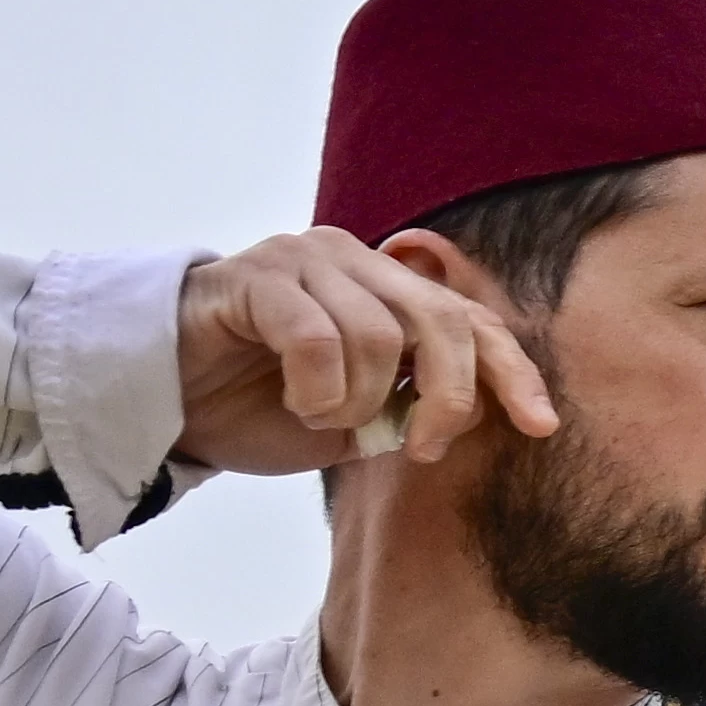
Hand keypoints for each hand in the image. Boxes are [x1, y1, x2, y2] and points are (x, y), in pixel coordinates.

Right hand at [174, 228, 556, 476]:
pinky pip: (316, 337)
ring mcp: (303, 259)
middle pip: (442, 320)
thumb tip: (471, 412)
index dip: (513, 371)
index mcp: (387, 288)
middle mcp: (353, 259)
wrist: (164, 403)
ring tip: (319, 416)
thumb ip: (408, 407)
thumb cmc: (257, 408)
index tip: (542, 426)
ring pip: (377, 335)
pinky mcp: (255, 277)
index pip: (472, 320)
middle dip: (448, 395)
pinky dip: (316, 388)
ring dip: (357, 401)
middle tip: (423, 446)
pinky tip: (295, 402)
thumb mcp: (354, 421)